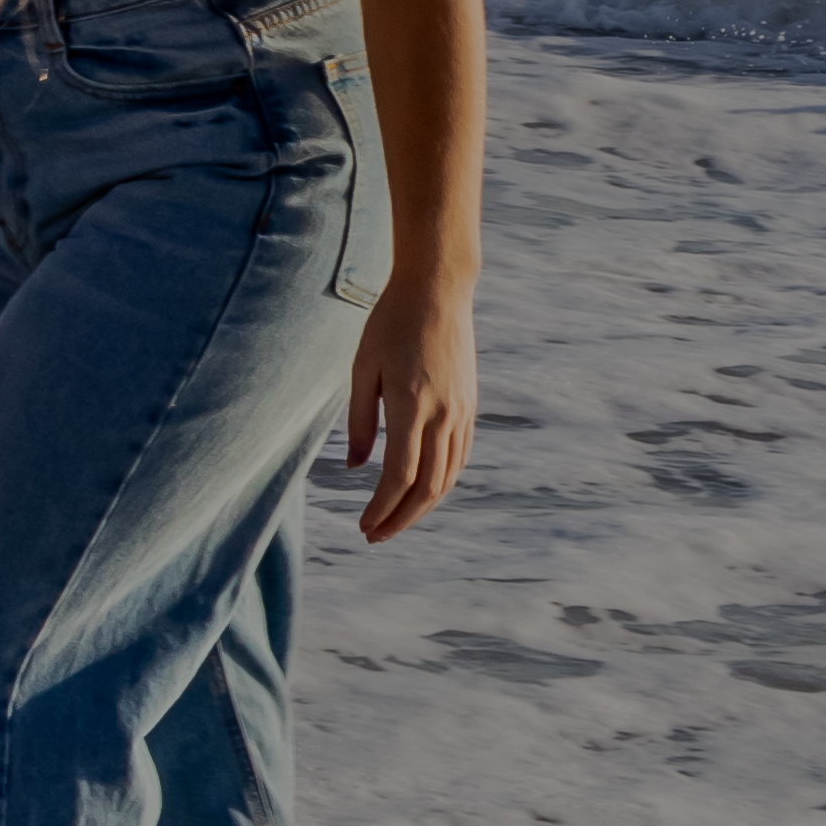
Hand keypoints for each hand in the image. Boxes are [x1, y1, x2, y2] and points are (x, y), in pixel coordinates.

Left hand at [345, 282, 474, 540]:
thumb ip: (358, 421)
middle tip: (375, 535)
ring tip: (394, 520)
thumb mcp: (363, 368)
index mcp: (411, 406)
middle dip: (401, 519)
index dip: (382, 509)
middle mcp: (443, 415)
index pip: (400, 476)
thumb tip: (354, 467)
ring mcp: (462, 412)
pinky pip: (459, 457)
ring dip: (422, 507)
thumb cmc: (391, 323)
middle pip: (427, 487)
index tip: (364, 527)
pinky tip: (421, 490)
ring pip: (447, 477)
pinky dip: (441, 482)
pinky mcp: (470, 406)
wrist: (439, 290)